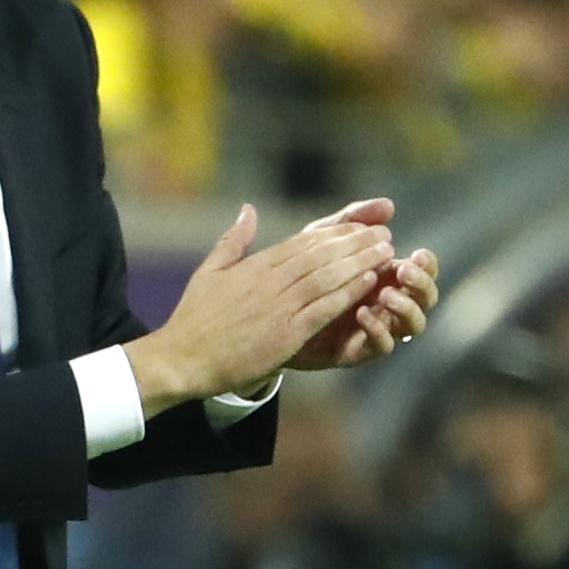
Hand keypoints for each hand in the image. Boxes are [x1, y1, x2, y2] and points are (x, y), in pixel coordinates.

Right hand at [127, 203, 391, 408]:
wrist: (182, 358)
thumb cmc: (194, 319)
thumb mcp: (209, 271)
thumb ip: (233, 240)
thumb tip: (248, 209)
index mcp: (255, 266)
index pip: (302, 242)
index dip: (335, 234)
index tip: (359, 227)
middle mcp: (270, 282)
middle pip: (321, 255)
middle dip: (355, 243)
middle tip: (384, 235)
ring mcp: (279, 307)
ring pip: (327, 277)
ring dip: (359, 263)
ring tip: (385, 253)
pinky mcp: (285, 333)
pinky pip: (323, 308)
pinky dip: (348, 293)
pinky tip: (369, 284)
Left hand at [291, 200, 439, 369]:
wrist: (272, 312)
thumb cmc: (304, 272)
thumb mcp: (325, 239)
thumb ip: (355, 221)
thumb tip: (389, 204)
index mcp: (389, 276)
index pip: (424, 270)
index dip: (427, 264)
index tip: (417, 253)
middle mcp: (390, 303)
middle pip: (427, 298)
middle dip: (421, 283)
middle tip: (403, 270)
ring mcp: (379, 327)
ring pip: (413, 325)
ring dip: (405, 307)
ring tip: (385, 293)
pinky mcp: (361, 349)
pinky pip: (383, 346)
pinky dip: (378, 329)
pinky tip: (362, 312)